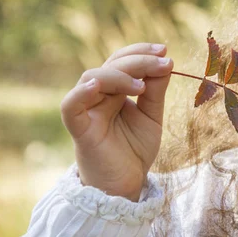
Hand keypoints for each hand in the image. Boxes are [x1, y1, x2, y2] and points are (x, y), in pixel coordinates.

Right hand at [60, 43, 172, 200]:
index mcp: (114, 91)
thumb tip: (167, 62)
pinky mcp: (79, 128)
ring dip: (119, 75)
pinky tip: (99, 85)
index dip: (141, 52)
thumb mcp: (152, 117)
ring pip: (93, 78)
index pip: (122, 61)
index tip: (165, 51)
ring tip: (142, 85)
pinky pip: (70, 105)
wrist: (126, 185)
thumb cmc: (135, 151)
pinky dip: (82, 92)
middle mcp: (98, 96)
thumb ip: (156, 91)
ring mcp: (87, 110)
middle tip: (162, 62)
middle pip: (111, 65)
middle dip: (138, 60)